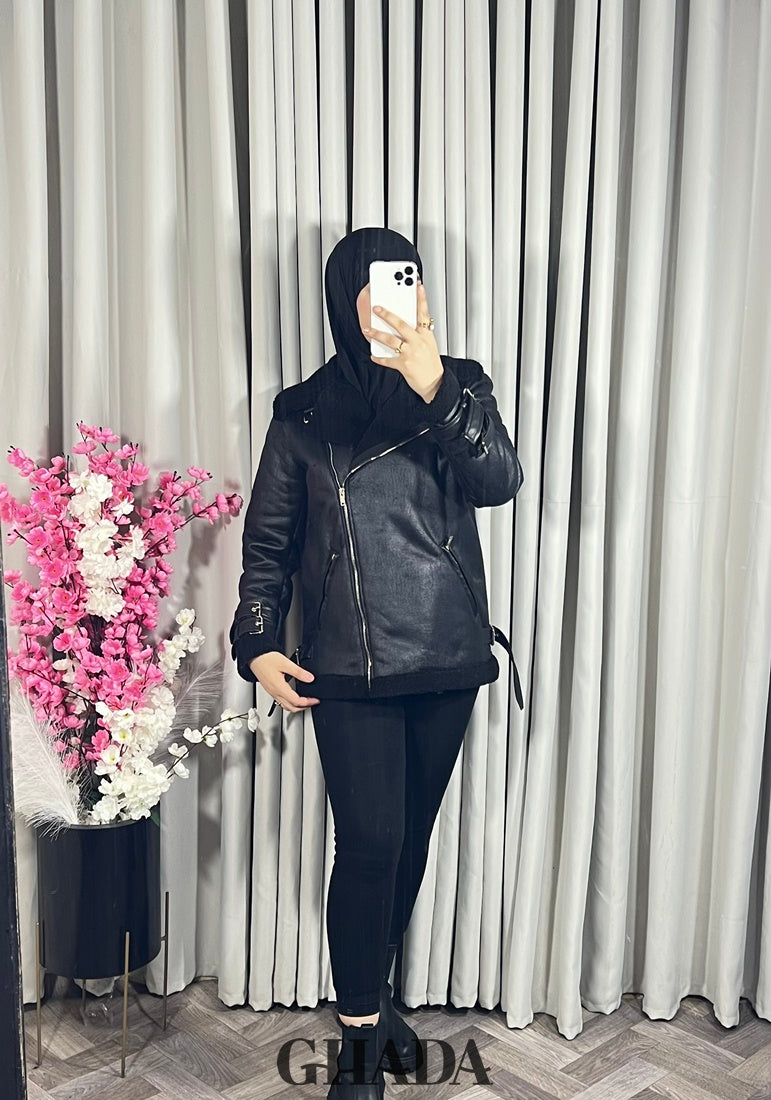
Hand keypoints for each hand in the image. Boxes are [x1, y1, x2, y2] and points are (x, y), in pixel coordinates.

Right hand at [249, 651, 319, 712]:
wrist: (254, 658)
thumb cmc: (266, 659)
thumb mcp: (285, 663)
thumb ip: (299, 672)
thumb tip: (310, 678)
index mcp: (279, 688)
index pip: (296, 701)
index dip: (308, 702)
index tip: (315, 700)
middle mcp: (275, 692)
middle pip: (291, 708)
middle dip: (303, 707)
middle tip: (312, 703)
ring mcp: (272, 692)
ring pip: (285, 706)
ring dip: (296, 707)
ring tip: (305, 702)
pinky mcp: (270, 690)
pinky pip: (281, 702)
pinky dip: (290, 703)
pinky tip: (294, 697)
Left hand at [363, 281, 443, 402]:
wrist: (435, 383)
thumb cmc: (431, 363)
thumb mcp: (430, 343)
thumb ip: (420, 332)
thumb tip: (406, 322)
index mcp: (426, 335)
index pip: (424, 313)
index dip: (421, 298)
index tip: (417, 285)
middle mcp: (418, 342)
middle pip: (401, 324)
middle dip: (387, 315)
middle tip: (376, 307)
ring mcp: (411, 354)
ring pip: (391, 341)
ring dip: (377, 334)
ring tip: (367, 329)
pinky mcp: (404, 366)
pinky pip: (388, 360)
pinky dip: (379, 358)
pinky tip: (373, 355)